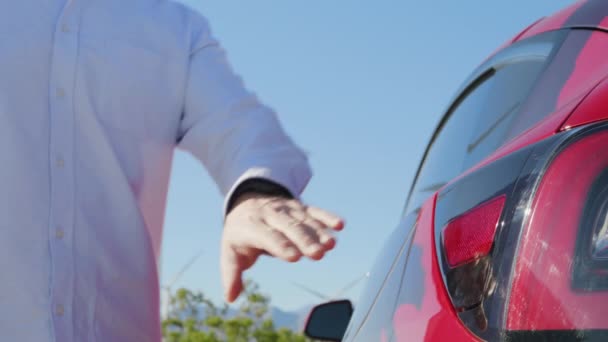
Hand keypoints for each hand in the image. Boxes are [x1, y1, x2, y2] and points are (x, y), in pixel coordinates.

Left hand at [221, 193, 343, 302]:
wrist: (247, 200)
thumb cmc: (240, 233)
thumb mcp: (230, 251)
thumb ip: (231, 274)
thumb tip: (230, 298)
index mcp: (252, 226)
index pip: (267, 237)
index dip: (280, 245)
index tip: (294, 257)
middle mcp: (271, 215)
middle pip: (289, 227)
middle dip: (304, 240)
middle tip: (318, 254)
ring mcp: (287, 209)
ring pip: (304, 220)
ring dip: (319, 232)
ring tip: (331, 245)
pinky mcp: (300, 207)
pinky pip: (315, 211)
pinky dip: (327, 217)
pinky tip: (340, 226)